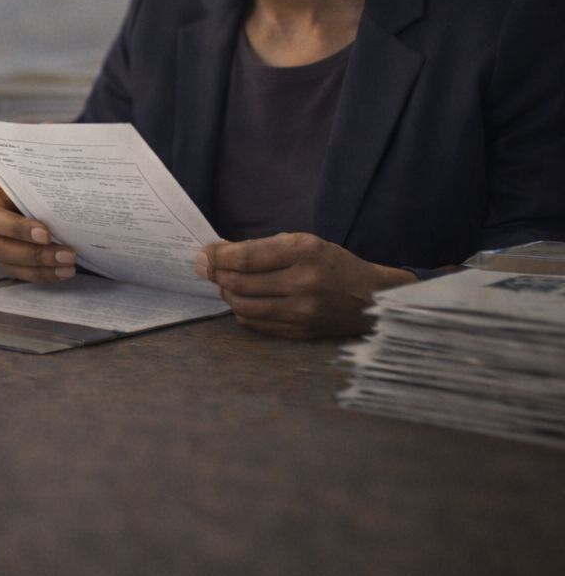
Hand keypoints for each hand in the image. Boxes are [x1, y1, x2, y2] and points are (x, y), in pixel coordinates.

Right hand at [0, 178, 78, 282]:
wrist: (42, 186)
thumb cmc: (39, 175)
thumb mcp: (37, 170)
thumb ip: (45, 176)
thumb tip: (70, 176)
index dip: (16, 228)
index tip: (46, 234)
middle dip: (34, 254)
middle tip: (67, 255)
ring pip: (8, 263)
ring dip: (40, 269)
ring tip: (69, 267)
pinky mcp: (9, 258)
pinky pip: (20, 272)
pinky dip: (42, 275)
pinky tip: (63, 272)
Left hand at [195, 232, 417, 338]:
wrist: (372, 298)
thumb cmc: (333, 265)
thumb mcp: (304, 243)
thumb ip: (263, 248)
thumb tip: (220, 255)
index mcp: (303, 253)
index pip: (244, 257)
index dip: (216, 257)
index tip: (203, 255)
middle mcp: (302, 283)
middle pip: (239, 283)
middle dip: (215, 275)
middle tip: (206, 269)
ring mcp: (301, 312)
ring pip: (243, 306)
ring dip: (226, 294)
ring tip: (224, 284)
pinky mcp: (300, 332)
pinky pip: (256, 324)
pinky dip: (242, 311)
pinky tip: (242, 300)